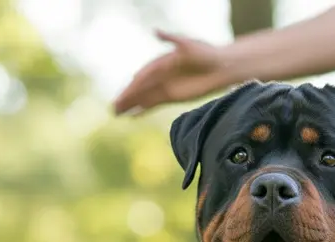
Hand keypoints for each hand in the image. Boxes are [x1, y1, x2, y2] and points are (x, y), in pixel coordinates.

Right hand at [112, 31, 231, 115]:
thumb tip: (155, 31)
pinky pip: (153, 104)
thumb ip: (171, 40)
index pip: (145, 75)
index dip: (135, 85)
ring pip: (144, 98)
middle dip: (127, 97)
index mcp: (162, 62)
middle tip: (113, 107)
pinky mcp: (172, 96)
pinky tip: (132, 116)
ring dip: (130, 105)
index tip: (125, 94)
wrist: (222, 65)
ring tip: (115, 113)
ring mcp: (165, 86)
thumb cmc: (206, 52)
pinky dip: (143, 110)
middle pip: (140, 88)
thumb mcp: (189, 44)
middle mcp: (161, 75)